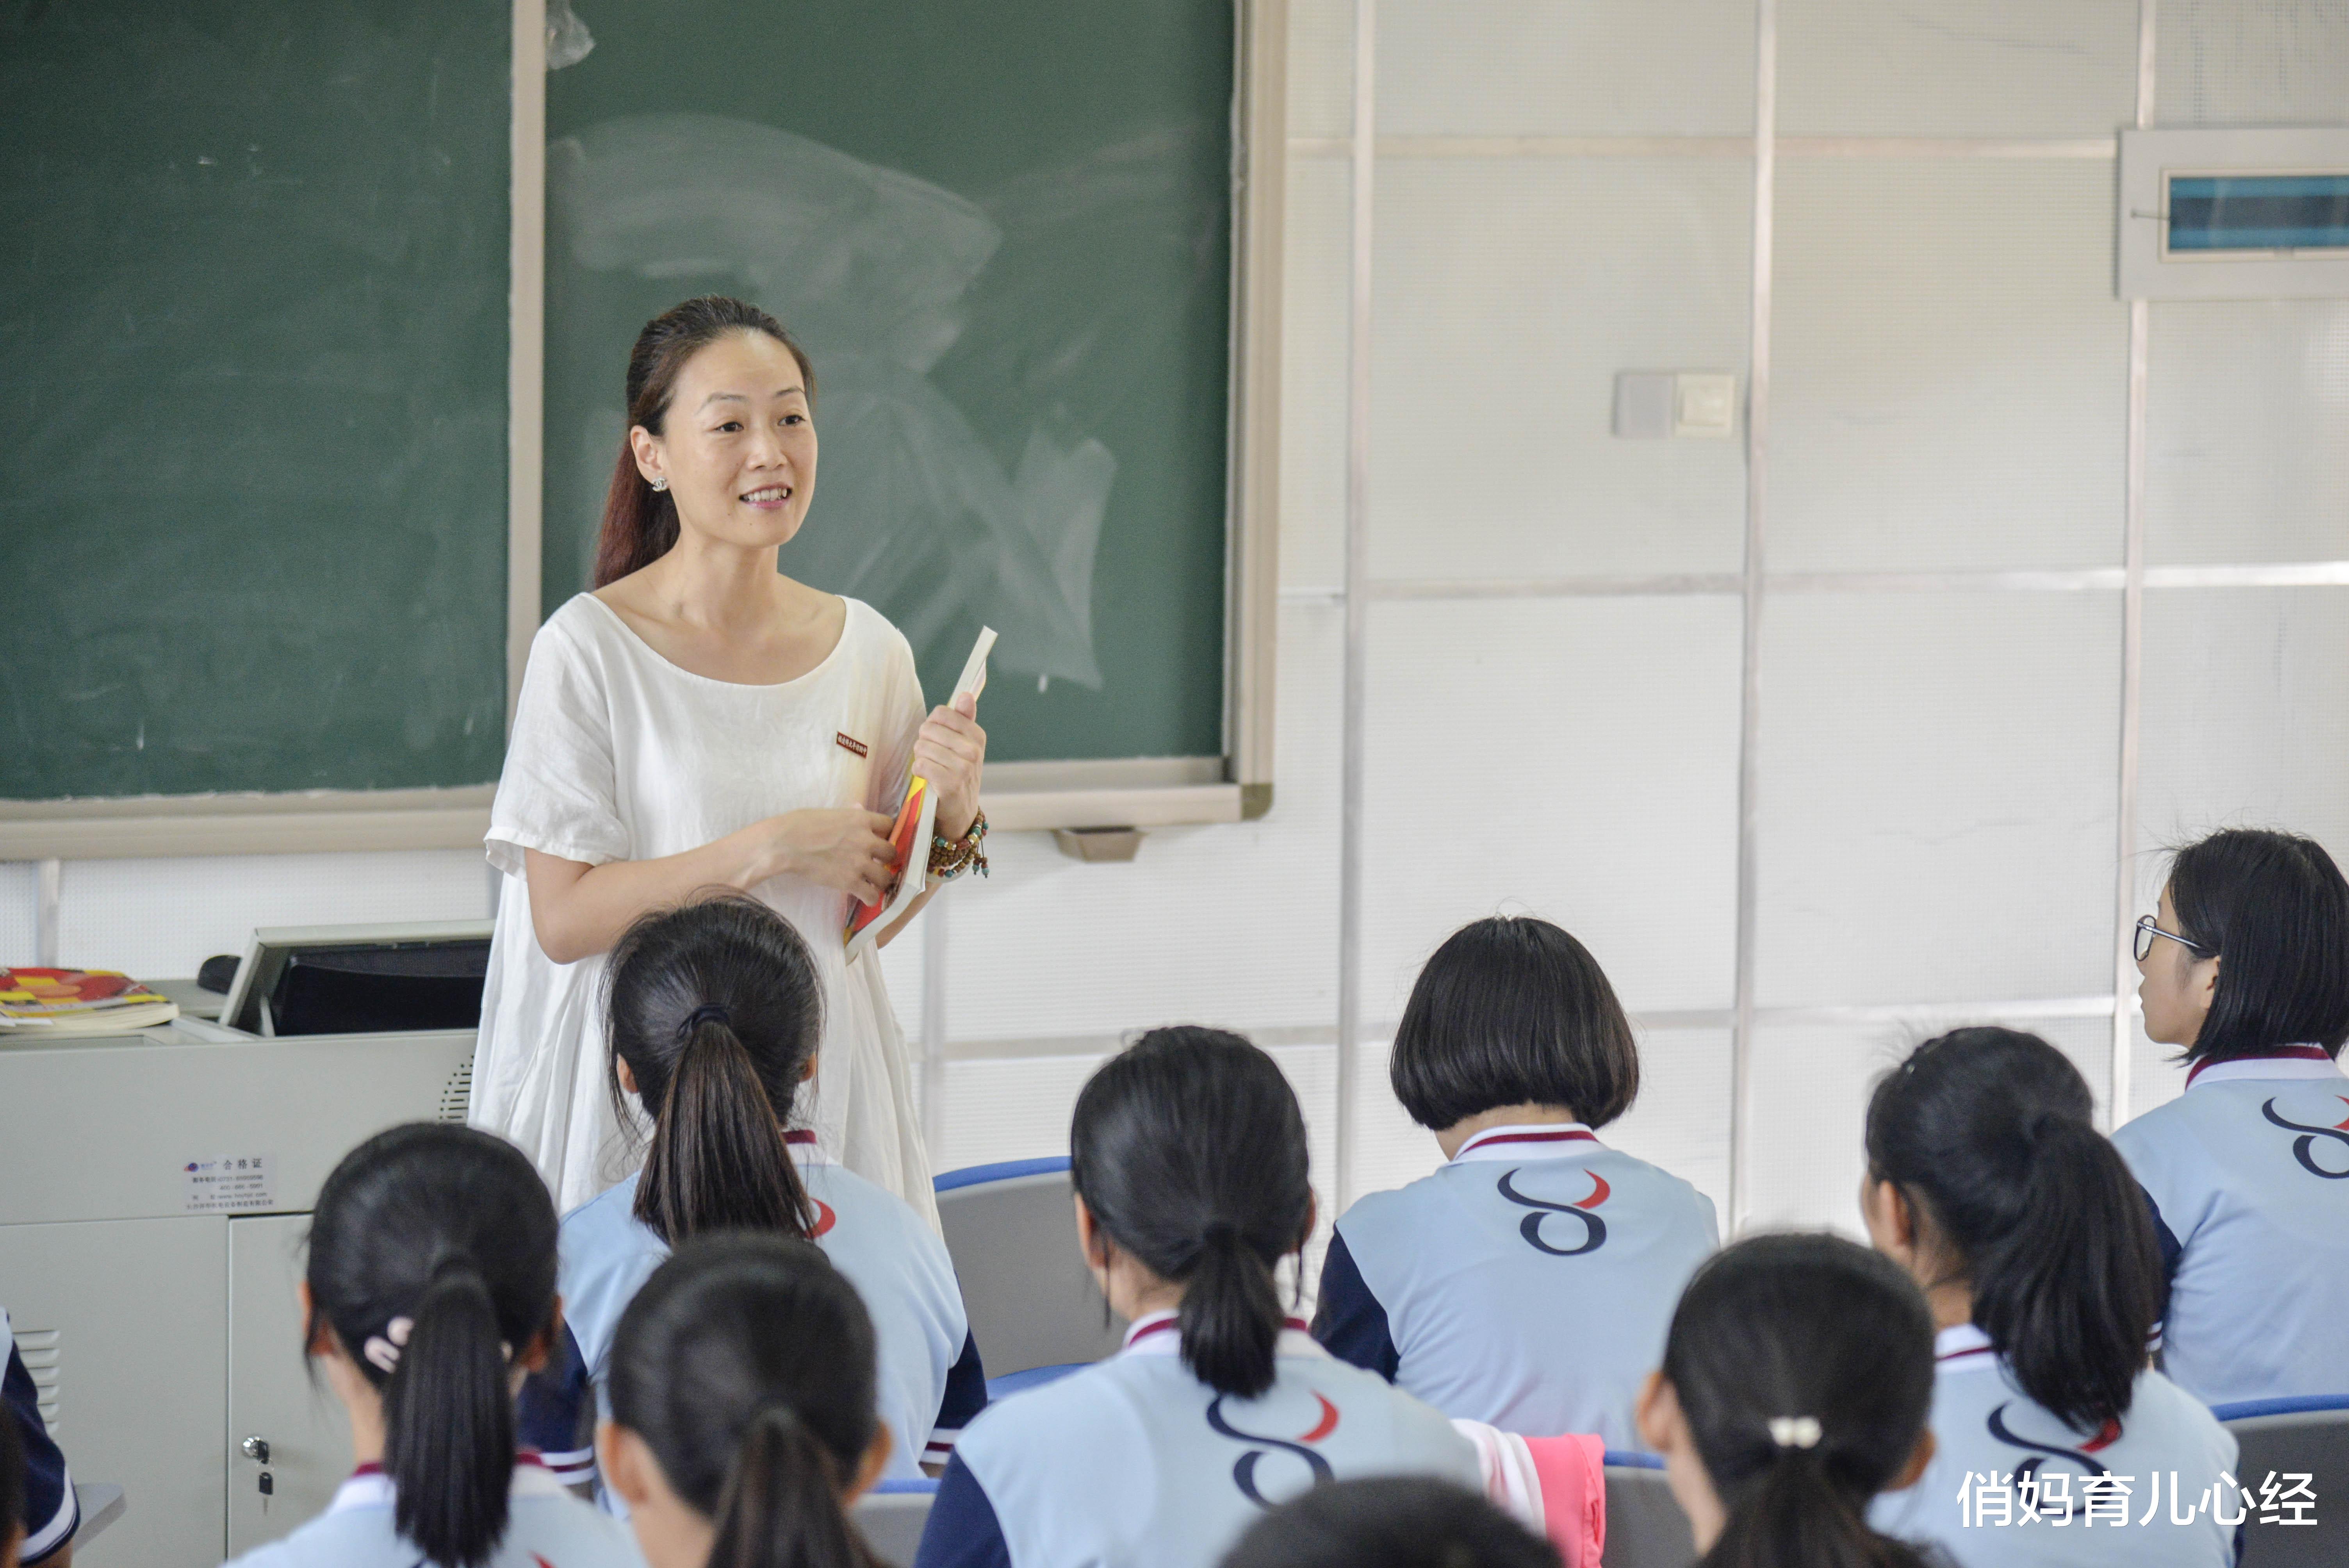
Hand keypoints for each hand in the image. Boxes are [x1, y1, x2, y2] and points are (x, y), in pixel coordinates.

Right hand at [760, 807, 901, 903]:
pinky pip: (872, 895)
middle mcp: (866, 840)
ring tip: (872, 882)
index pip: (888, 825)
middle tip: (876, 863)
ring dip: (880, 881)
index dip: (884, 834)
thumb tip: (859, 808)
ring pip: (886, 877)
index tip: (877, 840)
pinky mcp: (850, 882)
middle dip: (885, 859)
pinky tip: (864, 895)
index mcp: (861, 819)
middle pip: (891, 853)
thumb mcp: (831, 813)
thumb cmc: (802, 824)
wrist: (786, 844)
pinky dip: (870, 897)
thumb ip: (850, 814)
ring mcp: (860, 862)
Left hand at [915, 692, 986, 839]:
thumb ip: (963, 720)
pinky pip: (920, 765)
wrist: (960, 813)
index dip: (932, 725)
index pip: (942, 713)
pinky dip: (918, 772)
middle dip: (924, 743)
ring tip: (930, 769)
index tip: (938, 739)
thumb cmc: (957, 774)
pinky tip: (926, 778)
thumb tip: (965, 695)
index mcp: (977, 736)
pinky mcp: (950, 785)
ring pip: (922, 747)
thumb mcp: (964, 746)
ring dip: (920, 759)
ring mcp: (963, 768)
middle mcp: (973, 751)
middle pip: (928, 729)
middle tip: (933, 758)